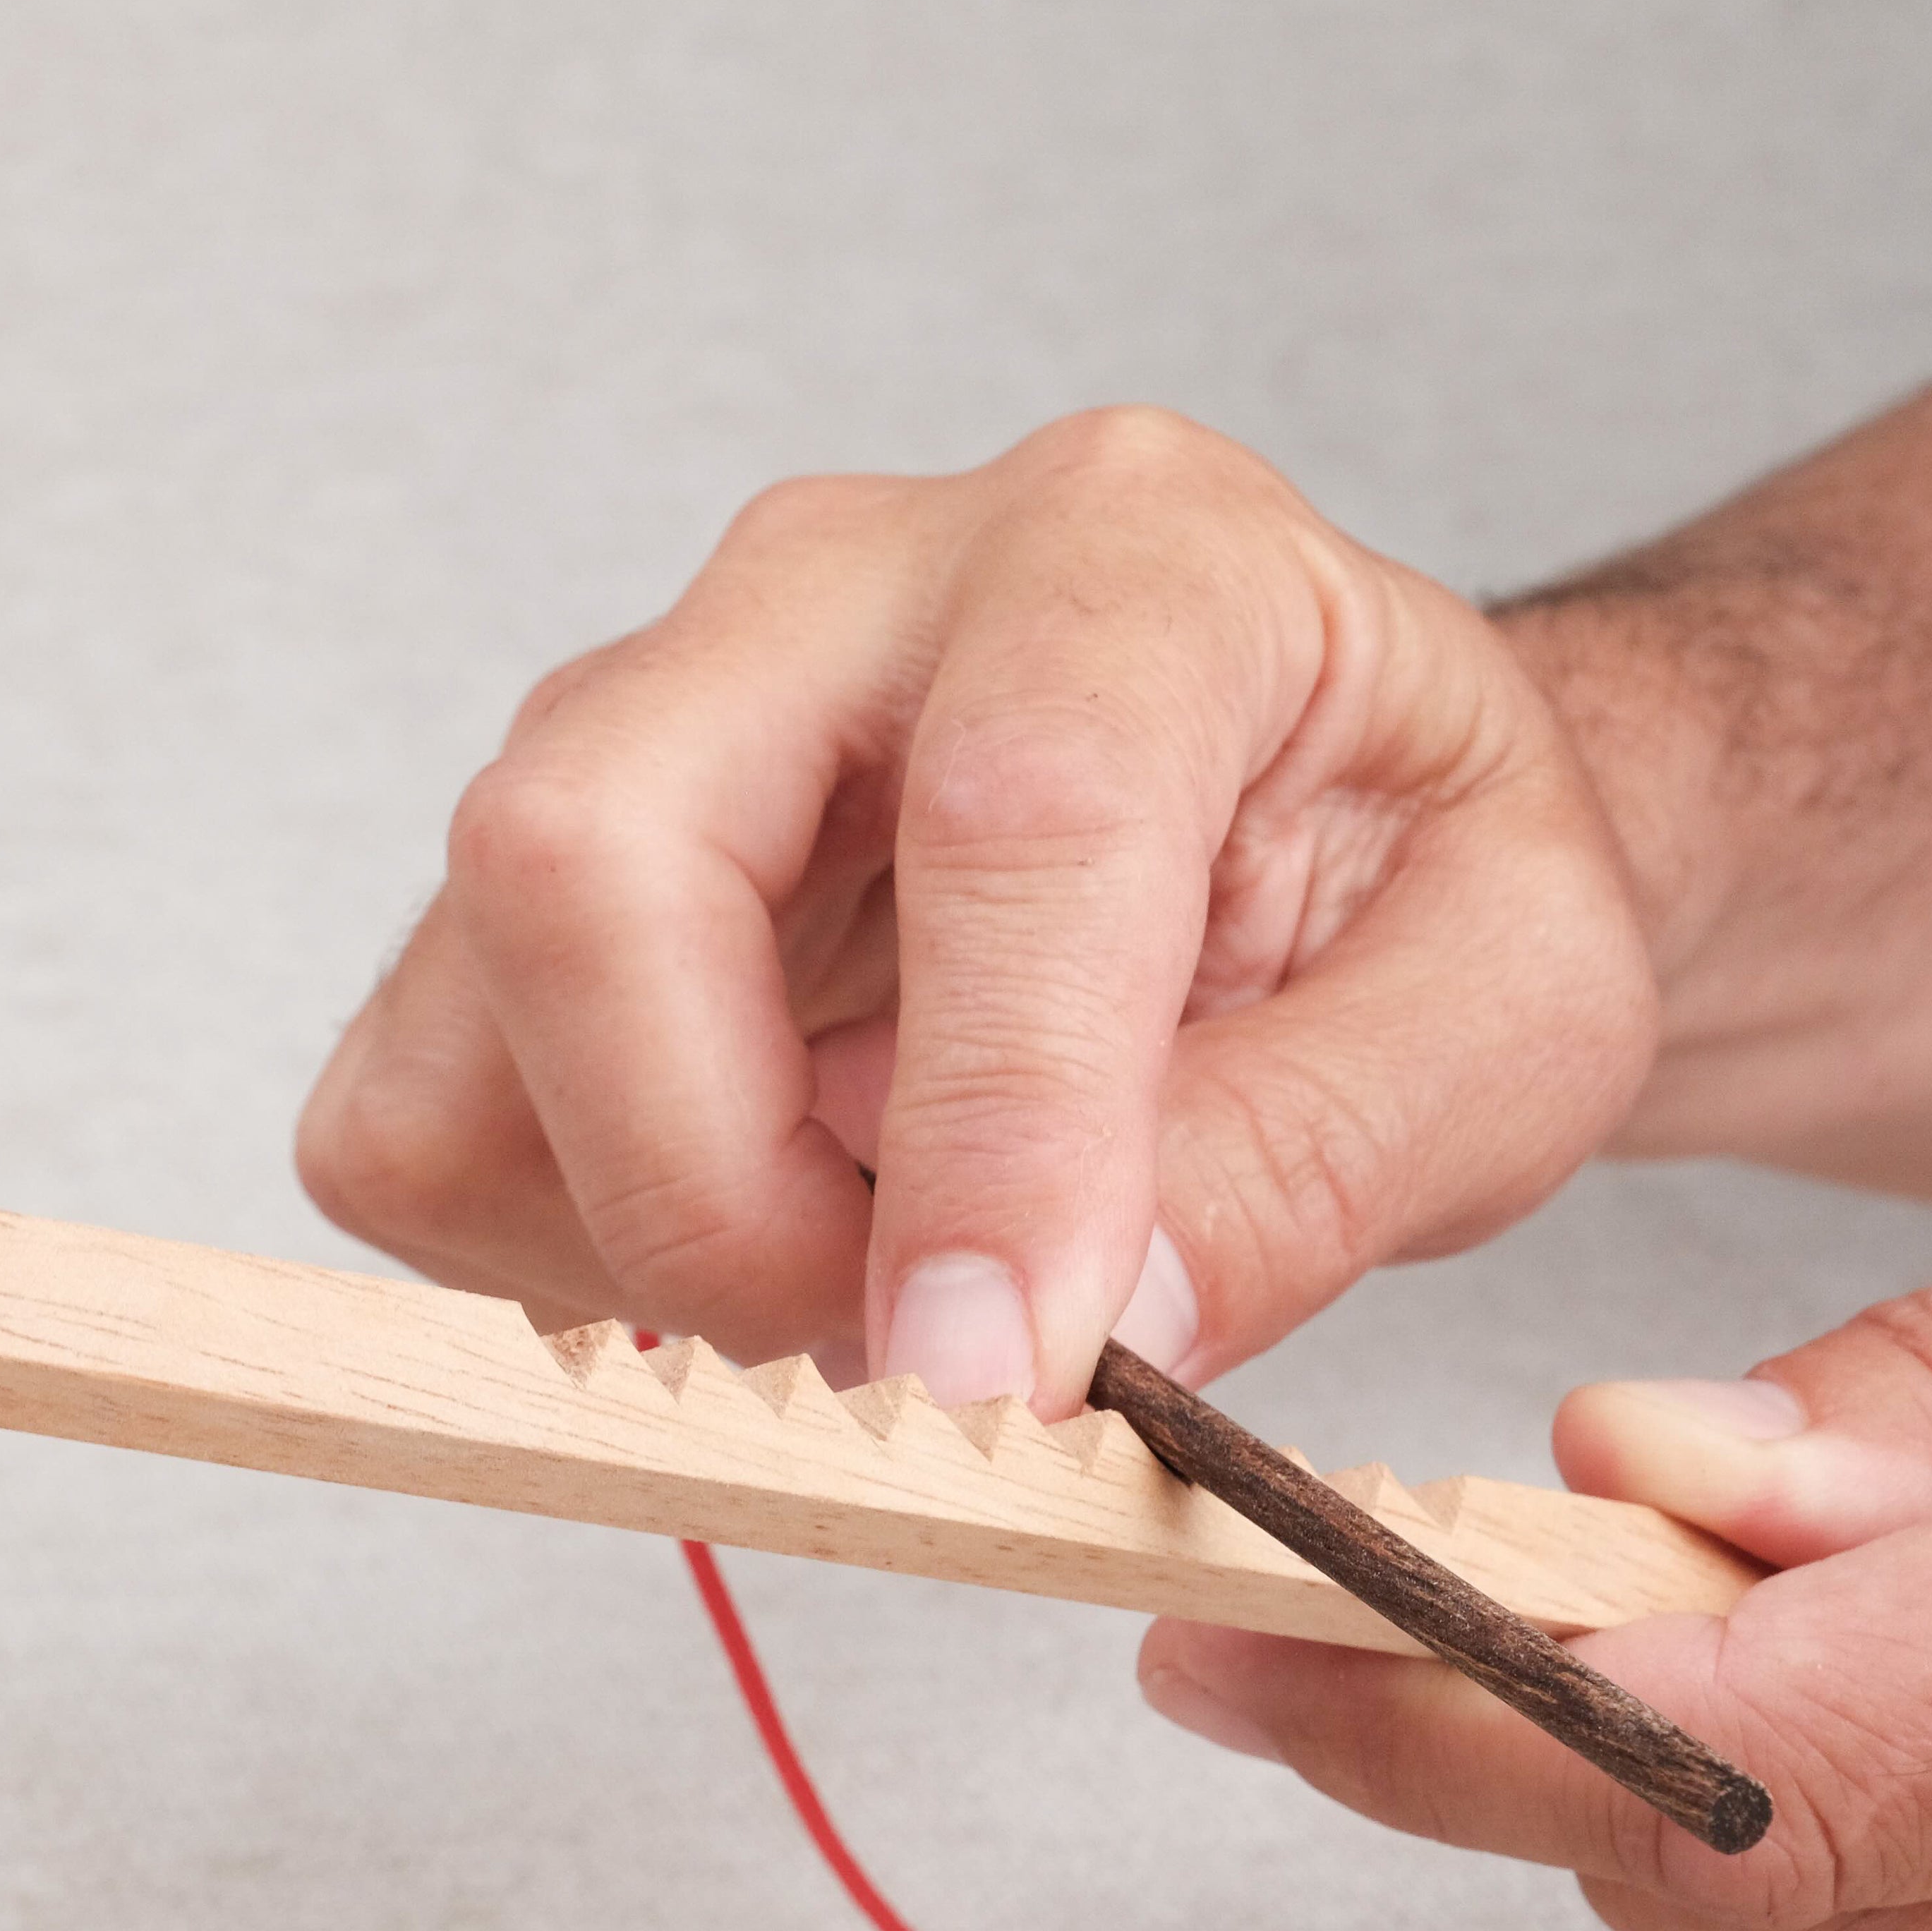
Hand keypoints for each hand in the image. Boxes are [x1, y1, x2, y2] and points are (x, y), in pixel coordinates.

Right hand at [298, 409, 1657, 1403]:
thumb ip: (1323, 1158)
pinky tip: (762, 1231)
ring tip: (867, 1278)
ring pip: (468, 1005)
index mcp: (1131, 554)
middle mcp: (829, 590)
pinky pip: (418, 1112)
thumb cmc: (1401, 880)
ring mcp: (637, 719)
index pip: (1007, 817)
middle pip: (587, 851)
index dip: (991, 1128)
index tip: (1004, 1375)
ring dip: (641, 1234)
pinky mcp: (523, 885)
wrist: (1320, 813)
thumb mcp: (1513, 1018)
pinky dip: (557, 1244)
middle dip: (708, 1184)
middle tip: (903, 1357)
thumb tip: (1082, 1340)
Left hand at [1139, 1111, 1931, 1930]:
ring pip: (1857, 1922)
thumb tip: (1655, 1474)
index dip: (1483, 1716)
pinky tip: (1770, 1647)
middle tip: (1255, 1597)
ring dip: (1654, 1760)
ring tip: (1494, 1587)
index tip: (1242, 1635)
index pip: (1809, 1768)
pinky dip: (1831, 1792)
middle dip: (1506, 1733)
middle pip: (1792, 1876)